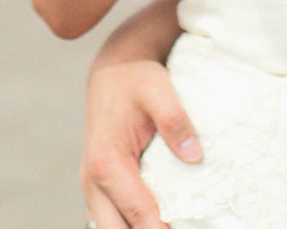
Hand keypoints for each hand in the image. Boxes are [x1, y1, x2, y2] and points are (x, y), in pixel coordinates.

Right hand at [84, 54, 200, 228]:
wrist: (112, 72)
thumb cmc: (135, 80)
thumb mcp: (157, 88)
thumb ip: (174, 119)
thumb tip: (194, 156)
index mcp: (106, 161)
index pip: (139, 214)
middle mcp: (92, 180)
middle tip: (180, 226)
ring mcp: (92, 187)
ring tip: (170, 223)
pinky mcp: (98, 189)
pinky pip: (109, 221)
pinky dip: (129, 225)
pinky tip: (157, 220)